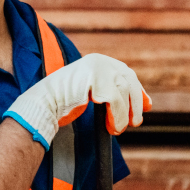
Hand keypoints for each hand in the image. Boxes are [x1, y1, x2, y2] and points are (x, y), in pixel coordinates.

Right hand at [4, 53, 147, 148]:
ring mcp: (98, 68)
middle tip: (136, 122)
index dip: (138, 91)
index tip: (146, 106)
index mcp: (98, 61)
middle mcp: (99, 61)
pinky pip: (116, 102)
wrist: (43, 104)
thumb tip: (143, 104)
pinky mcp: (96, 80)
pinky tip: (112, 127)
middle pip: (129, 80)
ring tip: (118, 128)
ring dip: (125, 114)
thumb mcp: (91, 92)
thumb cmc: (63, 102)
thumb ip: (111, 91)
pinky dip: (118, 117)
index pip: (126, 73)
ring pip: (124, 92)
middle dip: (136, 103)